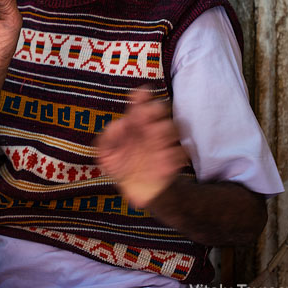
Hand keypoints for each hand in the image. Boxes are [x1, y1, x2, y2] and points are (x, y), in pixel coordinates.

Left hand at [95, 88, 188, 208]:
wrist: (138, 192)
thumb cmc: (120, 167)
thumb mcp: (105, 154)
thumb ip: (107, 138)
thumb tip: (119, 124)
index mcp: (135, 123)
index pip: (142, 102)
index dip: (142, 96)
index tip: (141, 95)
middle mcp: (151, 129)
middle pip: (161, 108)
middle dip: (154, 109)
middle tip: (143, 118)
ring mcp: (164, 143)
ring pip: (174, 126)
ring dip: (164, 129)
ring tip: (154, 138)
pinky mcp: (175, 160)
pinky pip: (181, 150)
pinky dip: (174, 152)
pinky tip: (163, 157)